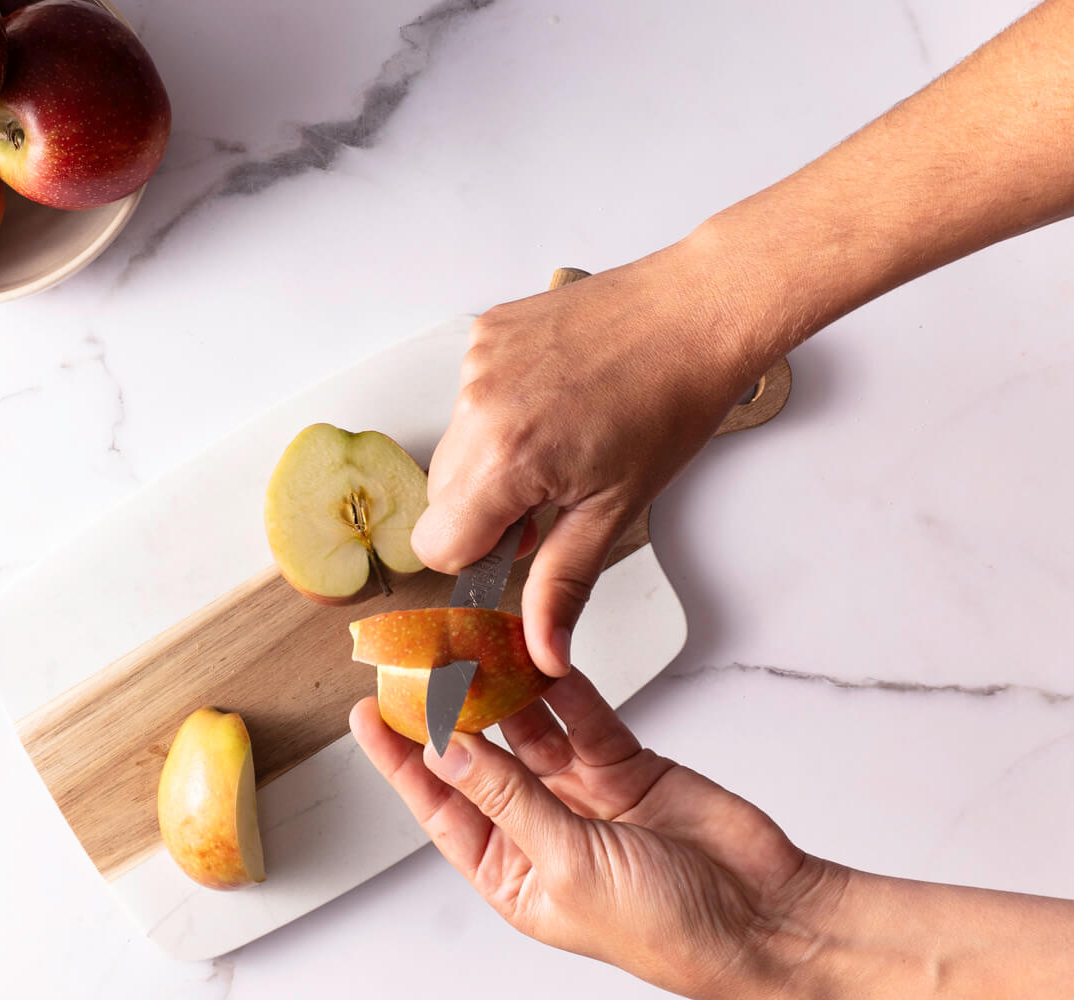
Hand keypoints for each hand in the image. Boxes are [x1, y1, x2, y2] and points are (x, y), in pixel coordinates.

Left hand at [349, 676, 845, 997]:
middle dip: (446, 712)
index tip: (367, 715)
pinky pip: (581, 715)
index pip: (439, 806)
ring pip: (527, 727)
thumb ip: (508, 798)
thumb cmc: (670, 929)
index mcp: (512, 872)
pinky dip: (560, 686)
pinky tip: (536, 655)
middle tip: (416, 662)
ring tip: (469, 645)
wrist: (765, 917)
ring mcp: (581, 795)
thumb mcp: (569, 865)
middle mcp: (539, 830)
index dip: (401, 760)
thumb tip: (447, 750)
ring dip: (501, 690)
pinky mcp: (623, 765)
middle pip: (477, 758)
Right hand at [412, 247, 771, 676]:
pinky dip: (501, 407)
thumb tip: (542, 651)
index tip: (525, 538)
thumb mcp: (616, 510)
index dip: (482, 554)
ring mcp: (477, 365)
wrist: (694, 313)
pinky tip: (554, 396)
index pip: (438, 544)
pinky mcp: (485, 335)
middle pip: (441, 497)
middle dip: (487, 508)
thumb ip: (563, 585)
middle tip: (553, 489)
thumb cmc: (670, 403)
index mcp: (505, 460)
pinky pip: (469, 396)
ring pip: (453, 446)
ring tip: (560, 436)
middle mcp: (477, 407)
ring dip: (493, 457)